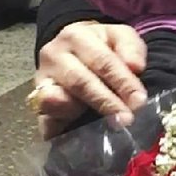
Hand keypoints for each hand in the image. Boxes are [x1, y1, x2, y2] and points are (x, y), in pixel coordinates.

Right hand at [34, 22, 147, 138]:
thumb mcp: (118, 37)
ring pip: (55, 98)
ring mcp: (41, 80)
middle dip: (105, 101)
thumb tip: (135, 67)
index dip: (122, 82)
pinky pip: (42, 117)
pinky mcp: (36, 102)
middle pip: (80, 81)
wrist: (71, 48)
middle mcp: (53, 55)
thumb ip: (130, 48)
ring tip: (101, 125)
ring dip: (78, 112)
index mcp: (76, 36)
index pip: (102, 61)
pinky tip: (70, 138)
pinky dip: (54, 127)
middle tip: (126, 119)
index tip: (139, 101)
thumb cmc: (101, 46)